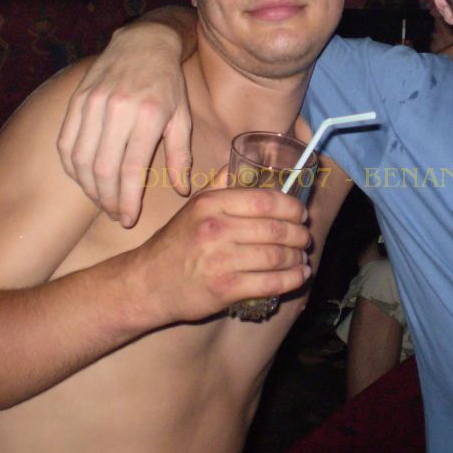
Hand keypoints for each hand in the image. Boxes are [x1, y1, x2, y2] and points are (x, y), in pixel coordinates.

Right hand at [58, 22, 191, 226]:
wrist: (143, 44)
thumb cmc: (168, 85)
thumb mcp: (182, 118)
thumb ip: (181, 156)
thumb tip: (182, 190)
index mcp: (148, 116)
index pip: (131, 170)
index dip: (128, 201)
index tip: (128, 220)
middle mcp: (117, 109)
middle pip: (102, 170)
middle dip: (107, 200)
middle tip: (116, 214)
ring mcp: (92, 103)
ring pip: (80, 160)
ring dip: (89, 188)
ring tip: (102, 200)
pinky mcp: (77, 100)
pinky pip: (66, 143)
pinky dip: (72, 167)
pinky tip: (84, 179)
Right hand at [134, 173, 311, 323]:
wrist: (147, 283)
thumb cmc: (175, 244)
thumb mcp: (192, 208)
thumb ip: (219, 186)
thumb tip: (240, 163)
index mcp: (211, 204)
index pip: (265, 200)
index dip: (292, 207)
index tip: (301, 213)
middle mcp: (216, 229)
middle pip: (276, 229)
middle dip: (299, 234)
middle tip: (305, 238)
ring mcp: (221, 260)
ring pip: (277, 256)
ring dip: (298, 258)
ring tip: (302, 258)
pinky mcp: (225, 288)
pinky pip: (270, 283)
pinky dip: (292, 280)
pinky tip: (299, 276)